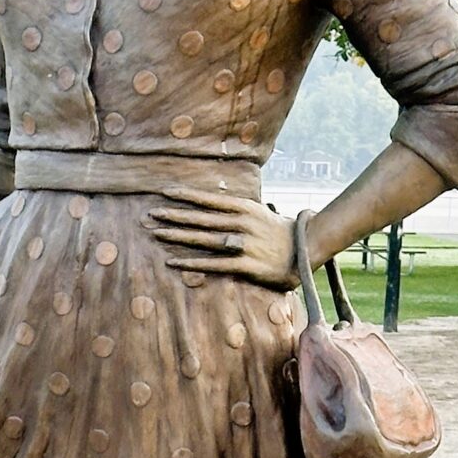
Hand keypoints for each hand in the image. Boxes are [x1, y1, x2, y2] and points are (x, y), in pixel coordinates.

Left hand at [147, 189, 297, 287]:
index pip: (209, 199)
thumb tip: (214, 205)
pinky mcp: (246, 265)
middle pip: (201, 218)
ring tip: (157, 234)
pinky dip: (193, 264)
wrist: (307, 249)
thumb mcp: (259, 213)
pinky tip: (174, 263)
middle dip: (175, 215)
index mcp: (245, 208)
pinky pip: (214, 264)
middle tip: (151, 213)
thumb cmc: (279, 232)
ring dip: (179, 236)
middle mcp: (242, 223)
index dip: (186, 195)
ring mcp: (243, 244)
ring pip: (204, 239)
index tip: (164, 192)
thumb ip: (236, 211)